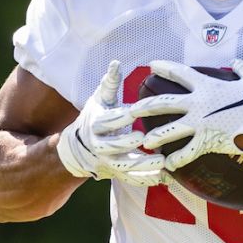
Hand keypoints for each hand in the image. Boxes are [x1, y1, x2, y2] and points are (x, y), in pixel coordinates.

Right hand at [57, 60, 165, 186]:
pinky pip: (131, 179)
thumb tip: (116, 63)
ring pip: (123, 167)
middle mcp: (100, 145)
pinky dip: (145, 179)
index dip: (120, 117)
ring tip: (162, 162)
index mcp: (96, 124)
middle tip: (144, 138)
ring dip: (142, 166)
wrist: (80, 147)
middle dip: (126, 143)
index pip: (107, 121)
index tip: (134, 112)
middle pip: (112, 147)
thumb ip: (110, 83)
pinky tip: (162, 177)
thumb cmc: (95, 116)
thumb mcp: (99, 98)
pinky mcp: (117, 173)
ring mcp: (108, 161)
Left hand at [124, 59, 242, 170]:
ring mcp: (200, 123)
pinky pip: (187, 152)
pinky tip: (169, 165)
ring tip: (145, 142)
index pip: (179, 73)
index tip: (151, 65)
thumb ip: (241, 70)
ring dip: (155, 136)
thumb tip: (238, 64)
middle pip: (164, 103)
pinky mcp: (207, 141)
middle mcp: (198, 103)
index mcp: (207, 85)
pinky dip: (177, 159)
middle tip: (131, 110)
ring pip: (169, 130)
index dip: (164, 67)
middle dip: (145, 106)